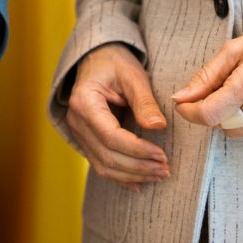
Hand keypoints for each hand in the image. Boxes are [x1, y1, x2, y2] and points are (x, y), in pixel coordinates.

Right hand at [64, 43, 168, 187]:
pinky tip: (140, 183)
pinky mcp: (86, 140)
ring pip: (103, 166)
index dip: (137, 150)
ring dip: (132, 175)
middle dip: (138, 167)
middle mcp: (76, 121)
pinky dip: (121, 176)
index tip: (161, 155)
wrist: (98, 59)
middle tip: (165, 169)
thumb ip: (145, 101)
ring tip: (158, 175)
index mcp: (84, 102)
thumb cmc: (115, 63)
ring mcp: (79, 133)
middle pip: (106, 156)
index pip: (110, 136)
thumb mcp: (133, 75)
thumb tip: (158, 127)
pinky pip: (101, 164)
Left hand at [172, 19, 242, 135]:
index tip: (182, 103)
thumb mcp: (234, 49)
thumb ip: (205, 77)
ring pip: (237, 129)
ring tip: (242, 88)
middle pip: (220, 123)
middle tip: (220, 86)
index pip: (208, 114)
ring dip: (230, 115)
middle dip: (212, 109)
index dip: (189, 112)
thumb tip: (180, 97)